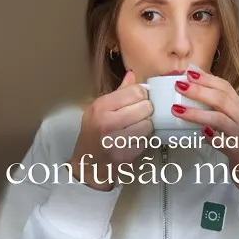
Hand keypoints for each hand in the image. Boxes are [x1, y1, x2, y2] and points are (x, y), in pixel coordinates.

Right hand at [70, 70, 153, 190]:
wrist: (88, 164)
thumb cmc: (94, 133)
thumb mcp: (100, 108)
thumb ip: (119, 91)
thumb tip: (132, 74)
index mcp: (101, 106)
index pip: (136, 91)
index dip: (142, 95)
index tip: (138, 101)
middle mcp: (107, 122)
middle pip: (146, 107)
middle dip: (146, 111)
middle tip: (138, 116)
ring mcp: (116, 140)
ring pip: (149, 125)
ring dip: (146, 126)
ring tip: (136, 128)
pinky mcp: (125, 155)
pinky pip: (146, 141)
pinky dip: (144, 140)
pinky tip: (133, 141)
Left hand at [171, 70, 238, 214]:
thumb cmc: (238, 142)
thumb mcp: (229, 121)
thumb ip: (214, 109)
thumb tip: (191, 94)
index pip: (224, 86)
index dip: (206, 78)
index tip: (188, 72)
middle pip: (221, 98)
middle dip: (199, 90)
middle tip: (179, 86)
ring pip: (219, 119)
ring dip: (197, 113)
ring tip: (177, 109)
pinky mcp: (238, 149)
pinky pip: (222, 142)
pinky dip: (210, 137)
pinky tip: (199, 134)